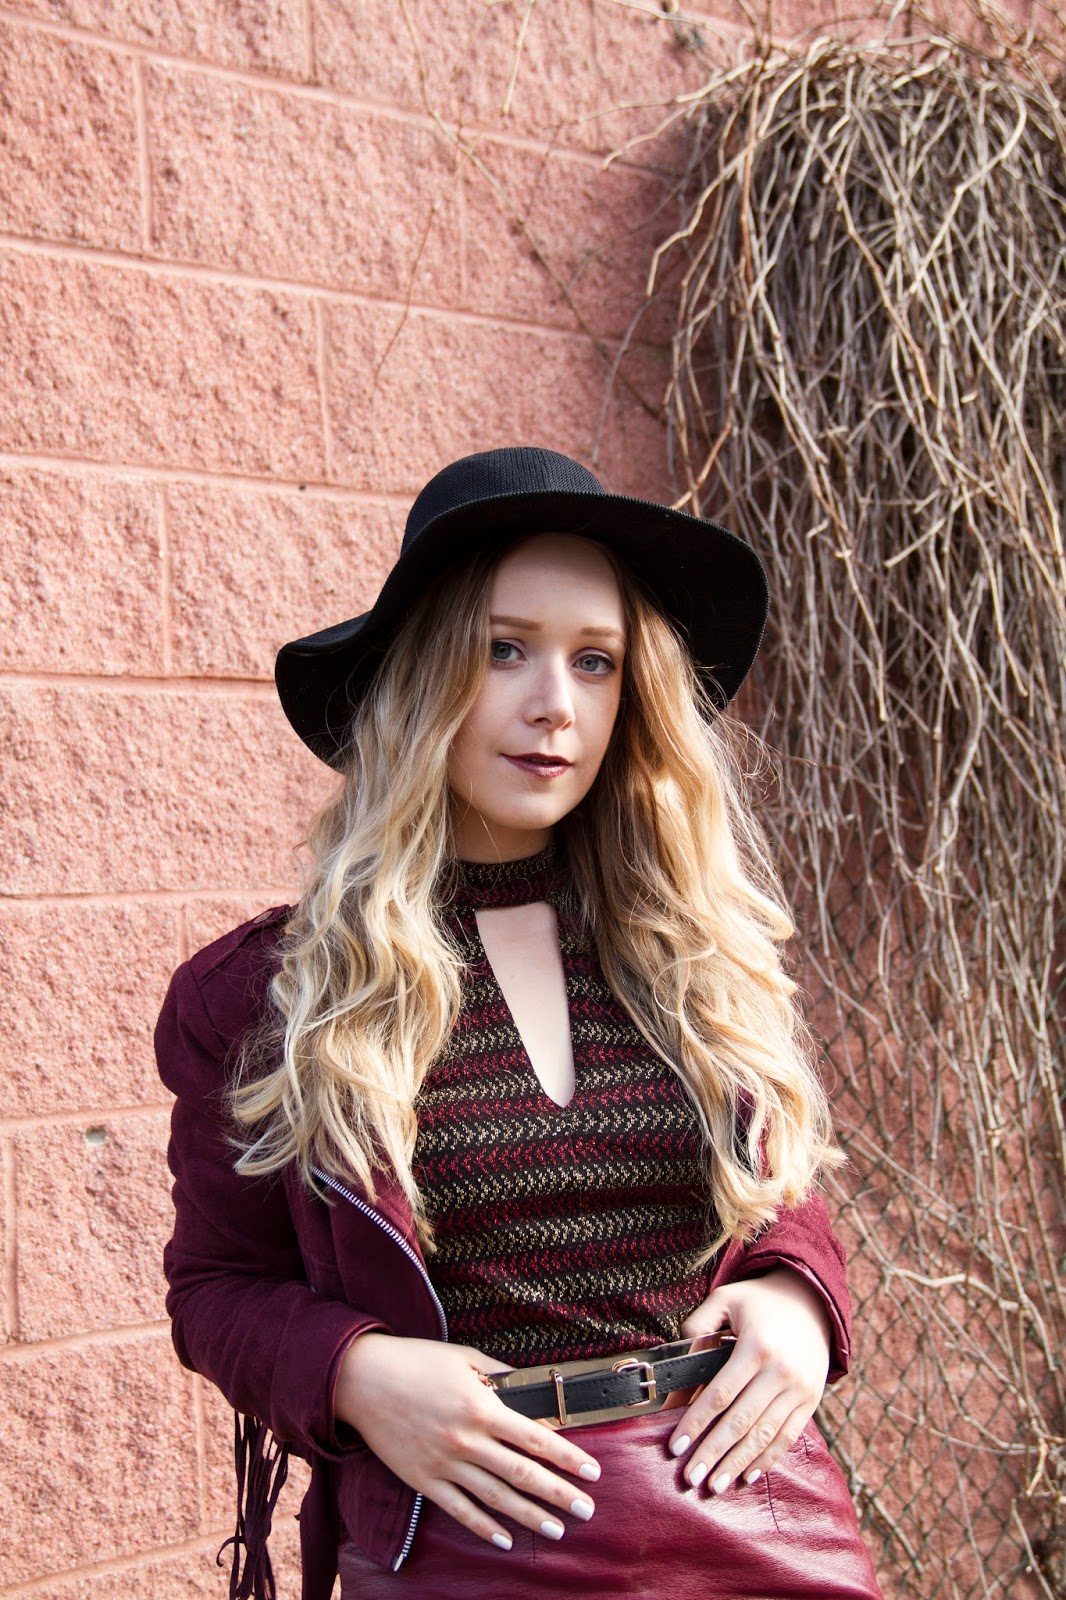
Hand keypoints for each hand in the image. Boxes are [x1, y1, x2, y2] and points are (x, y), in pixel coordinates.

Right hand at [335, 1334, 600, 1550]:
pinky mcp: (424, 1480)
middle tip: (587, 1510)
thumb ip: (499, 1375)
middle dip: (558, 1493)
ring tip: (556, 1529)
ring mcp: (445, 1464)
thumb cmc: (417, 1361)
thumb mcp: (464, 1357)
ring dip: (529, 1515)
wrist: (363, 1379)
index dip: (567, 1457)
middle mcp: (468, 1440)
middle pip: (523, 1473)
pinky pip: (459, 1510)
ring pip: (496, 1497)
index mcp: (482, 1407)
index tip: (592, 1472)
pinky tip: (506, 1539)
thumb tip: (529, 1382)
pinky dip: (483, 1526)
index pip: (536, 1437)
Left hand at [667, 1268, 831, 1493]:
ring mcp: (799, 1389)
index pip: (720, 1394)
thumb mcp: (726, 1298)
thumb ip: (699, 1323)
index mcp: (757, 1346)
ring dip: (738, 1463)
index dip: (697, 1422)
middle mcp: (781, 1371)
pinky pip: (788, 1437)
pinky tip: (747, 1475)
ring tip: (715, 1485)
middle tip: (691, 1477)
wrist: (811, 1301)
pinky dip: (768, 1459)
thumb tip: (680, 1356)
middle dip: (713, 1452)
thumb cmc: (760, 1301)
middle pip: (741, 1422)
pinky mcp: (810, 1400)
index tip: (676, 1447)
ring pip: (765, 1435)